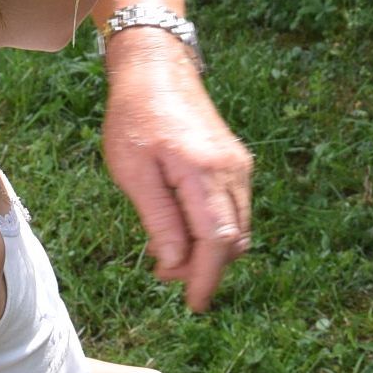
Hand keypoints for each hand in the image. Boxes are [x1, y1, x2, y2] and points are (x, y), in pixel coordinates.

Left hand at [102, 35, 252, 311]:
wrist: (157, 68)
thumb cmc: (135, 117)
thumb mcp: (133, 172)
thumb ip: (159, 220)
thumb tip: (176, 265)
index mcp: (202, 172)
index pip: (216, 242)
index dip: (206, 278)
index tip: (194, 304)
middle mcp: (231, 170)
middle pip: (233, 240)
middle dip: (205, 268)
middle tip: (165, 274)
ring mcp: (239, 165)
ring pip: (237, 227)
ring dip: (210, 250)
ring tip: (168, 250)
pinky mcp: (237, 162)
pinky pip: (234, 209)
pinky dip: (214, 228)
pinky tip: (182, 225)